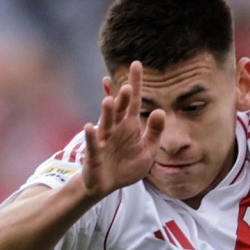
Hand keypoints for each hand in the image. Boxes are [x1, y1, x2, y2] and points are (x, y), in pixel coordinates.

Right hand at [82, 64, 165, 197]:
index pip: (134, 101)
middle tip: (128, 86)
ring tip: (108, 100)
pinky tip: (90, 126)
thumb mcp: (147, 150)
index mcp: (129, 125)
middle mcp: (115, 129)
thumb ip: (154, 132)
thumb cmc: (127, 165)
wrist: (108, 185)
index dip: (136, 84)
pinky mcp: (94, 155)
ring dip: (107, 113)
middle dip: (122, 98)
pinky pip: (92, 145)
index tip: (137, 64)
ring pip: (105, 124)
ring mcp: (103, 140)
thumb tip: (160, 111)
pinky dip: (91, 137)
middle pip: (119, 110)